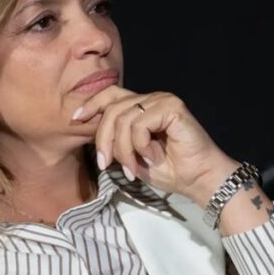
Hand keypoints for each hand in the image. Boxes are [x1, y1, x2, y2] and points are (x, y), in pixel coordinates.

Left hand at [73, 86, 239, 206]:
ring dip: (123, 149)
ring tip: (134, 168)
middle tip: (106, 164)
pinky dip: (141, 145)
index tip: (76, 120)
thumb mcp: (132, 156)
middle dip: (103, 140)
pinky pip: (140, 124)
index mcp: (141, 107)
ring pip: (123, 119)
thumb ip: (116, 142)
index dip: (90, 104)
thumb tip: (92, 136)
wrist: (198, 179)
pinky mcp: (172, 107)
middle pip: (111, 109)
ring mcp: (162, 100)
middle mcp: (150, 99)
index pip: (109, 95)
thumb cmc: (169, 170)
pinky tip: (153, 157)